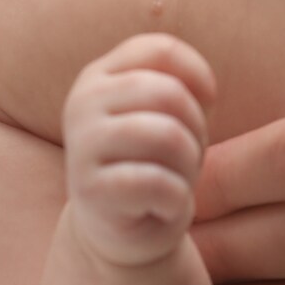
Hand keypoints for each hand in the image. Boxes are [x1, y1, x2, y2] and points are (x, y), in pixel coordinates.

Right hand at [62, 34, 217, 267]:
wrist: (118, 233)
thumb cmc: (151, 165)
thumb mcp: (162, 116)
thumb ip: (178, 88)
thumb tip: (204, 90)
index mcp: (100, 75)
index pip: (161, 50)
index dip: (198, 78)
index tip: (203, 109)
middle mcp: (82, 102)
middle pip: (170, 94)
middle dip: (196, 130)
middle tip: (188, 158)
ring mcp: (81, 144)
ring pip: (167, 135)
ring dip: (188, 166)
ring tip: (178, 181)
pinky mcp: (88, 190)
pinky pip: (158, 182)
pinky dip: (176, 199)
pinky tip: (164, 207)